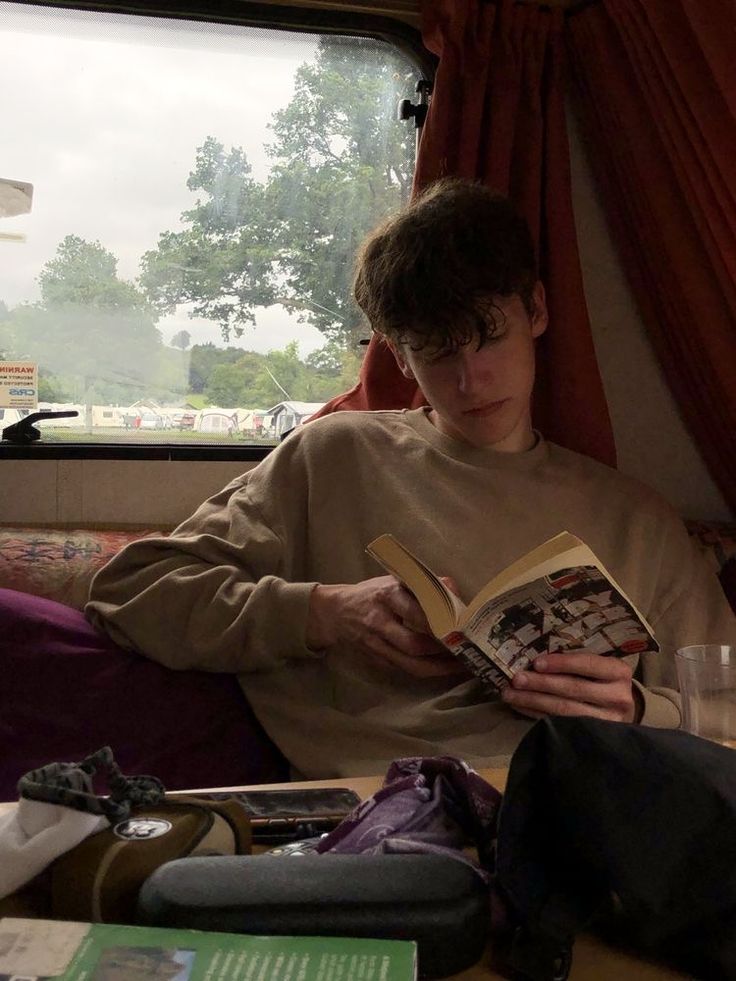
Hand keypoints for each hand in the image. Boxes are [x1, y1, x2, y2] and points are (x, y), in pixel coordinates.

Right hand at [307, 575, 468, 678]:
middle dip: (442, 650)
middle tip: (466, 649)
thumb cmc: (371, 594)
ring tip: (462, 665)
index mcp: (386, 596)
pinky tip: (444, 668)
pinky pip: (405, 670)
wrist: (333, 613)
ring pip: (411, 664)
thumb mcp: (393, 580)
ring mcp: (376, 645)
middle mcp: (379, 622)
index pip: (415, 612)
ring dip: (439, 668)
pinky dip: (427, 671)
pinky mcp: (376, 661)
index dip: (439, 622)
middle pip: (413, 644)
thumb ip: (423, 584)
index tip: (462, 626)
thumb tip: (453, 589)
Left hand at [501, 651, 636, 722]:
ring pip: (565, 709)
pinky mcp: (594, 736)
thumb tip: (536, 660)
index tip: (536, 663)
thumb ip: (577, 663)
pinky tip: (521, 706)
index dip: (561, 663)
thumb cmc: (603, 681)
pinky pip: (560, 724)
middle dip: (541, 683)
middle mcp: (618, 697)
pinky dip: (537, 714)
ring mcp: (608, 720)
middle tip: (516, 679)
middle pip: (573, 689)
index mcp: (618, 672)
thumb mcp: (599, 667)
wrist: (622, 710)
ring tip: (510, 694)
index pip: (587, 665)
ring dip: (533, 700)